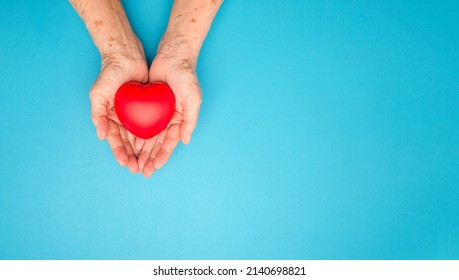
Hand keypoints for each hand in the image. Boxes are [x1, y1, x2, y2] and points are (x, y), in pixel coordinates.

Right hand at [89, 49, 148, 172]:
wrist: (126, 55)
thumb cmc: (110, 73)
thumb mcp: (98, 93)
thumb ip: (97, 114)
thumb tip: (101, 136)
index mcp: (109, 117)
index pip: (115, 139)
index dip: (120, 152)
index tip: (126, 163)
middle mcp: (122, 118)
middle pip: (128, 142)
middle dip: (133, 157)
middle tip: (140, 170)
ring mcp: (135, 113)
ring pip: (140, 137)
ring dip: (144, 151)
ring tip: (149, 165)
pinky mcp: (147, 107)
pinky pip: (151, 125)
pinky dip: (153, 136)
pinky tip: (157, 147)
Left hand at [137, 54, 201, 176]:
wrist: (173, 56)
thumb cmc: (186, 77)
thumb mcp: (193, 99)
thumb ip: (190, 120)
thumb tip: (185, 140)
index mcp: (180, 120)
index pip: (170, 142)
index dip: (163, 155)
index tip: (155, 166)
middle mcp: (168, 119)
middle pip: (157, 143)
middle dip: (150, 157)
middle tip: (142, 171)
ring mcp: (157, 113)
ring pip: (147, 136)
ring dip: (141, 150)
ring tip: (134, 163)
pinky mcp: (146, 105)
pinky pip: (139, 123)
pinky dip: (134, 134)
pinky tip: (128, 145)